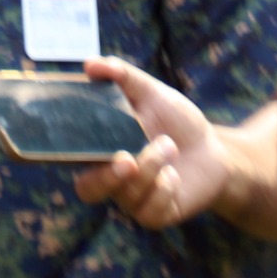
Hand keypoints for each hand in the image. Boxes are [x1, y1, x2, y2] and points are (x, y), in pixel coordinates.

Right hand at [73, 57, 226, 227]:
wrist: (214, 149)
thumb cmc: (174, 120)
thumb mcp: (151, 93)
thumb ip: (121, 76)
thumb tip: (89, 64)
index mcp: (97, 150)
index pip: (66, 158)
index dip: (63, 154)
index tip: (76, 138)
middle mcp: (110, 178)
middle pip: (88, 190)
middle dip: (107, 178)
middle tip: (127, 159)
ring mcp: (132, 199)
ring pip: (128, 195)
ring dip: (151, 167)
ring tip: (169, 145)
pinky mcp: (157, 213)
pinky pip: (149, 212)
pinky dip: (163, 191)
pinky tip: (175, 176)